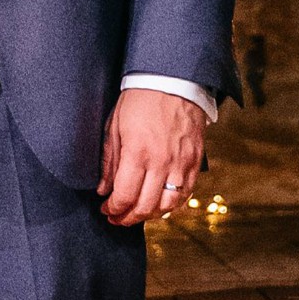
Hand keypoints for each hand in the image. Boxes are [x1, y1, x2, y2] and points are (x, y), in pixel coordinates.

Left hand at [98, 88, 205, 226]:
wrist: (172, 81)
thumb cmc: (140, 100)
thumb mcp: (115, 127)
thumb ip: (109, 162)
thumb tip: (103, 189)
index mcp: (137, 153)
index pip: (124, 196)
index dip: (113, 209)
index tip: (106, 210)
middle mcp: (161, 162)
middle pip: (145, 206)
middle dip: (128, 218)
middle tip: (117, 218)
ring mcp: (181, 163)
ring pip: (168, 205)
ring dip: (150, 215)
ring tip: (137, 214)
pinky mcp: (195, 161)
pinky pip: (186, 193)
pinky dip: (172, 205)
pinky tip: (159, 204)